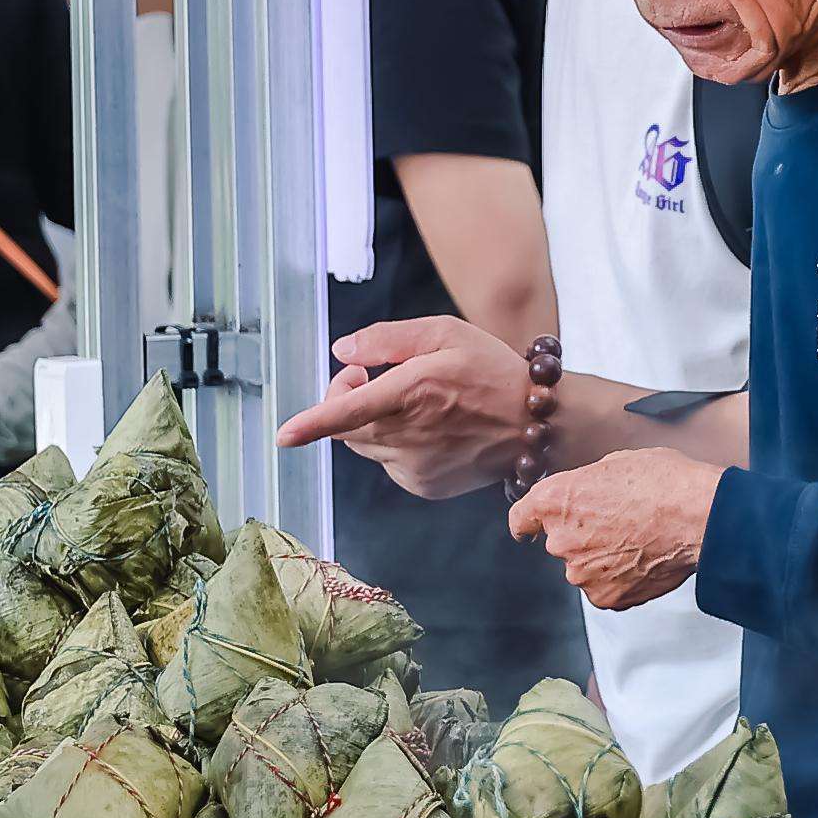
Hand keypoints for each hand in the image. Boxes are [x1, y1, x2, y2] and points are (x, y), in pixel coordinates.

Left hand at [276, 316, 527, 497]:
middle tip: (367, 375)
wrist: (533, 425)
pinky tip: (427, 429)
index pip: (348, 412)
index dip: (311, 424)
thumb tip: (342, 352)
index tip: (283, 436)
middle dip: (343, 400)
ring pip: (365, 445)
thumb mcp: (445, 332)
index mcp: (412, 393)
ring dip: (369, 422)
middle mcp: (410, 435)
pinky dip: (393, 445)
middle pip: (347, 427)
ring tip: (406, 400)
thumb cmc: (490, 371)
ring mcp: (416, 466)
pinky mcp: (423, 485)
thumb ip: (388, 339)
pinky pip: (388, 463)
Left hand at [509, 450, 719, 610]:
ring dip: (603, 559)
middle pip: (560, 542)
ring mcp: (582, 573)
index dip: (527, 524)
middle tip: (620, 524)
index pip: (521, 518)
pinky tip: (643, 560)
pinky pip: (606, 588)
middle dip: (584, 535)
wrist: (698, 517)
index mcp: (556, 500)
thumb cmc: (665, 484)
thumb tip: (588, 495)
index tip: (529, 530)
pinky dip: (620, 579)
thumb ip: (587, 485)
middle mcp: (561, 540)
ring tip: (639, 542)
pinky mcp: (605, 596)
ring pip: (584, 567)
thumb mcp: (616, 464)